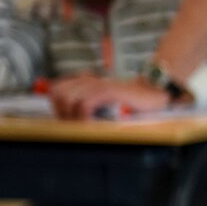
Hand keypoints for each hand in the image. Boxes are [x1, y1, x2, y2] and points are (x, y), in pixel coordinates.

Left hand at [47, 74, 169, 119]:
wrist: (150, 96)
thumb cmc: (126, 103)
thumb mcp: (100, 102)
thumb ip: (82, 103)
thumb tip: (63, 117)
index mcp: (84, 80)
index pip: (55, 90)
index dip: (57, 107)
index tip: (68, 120)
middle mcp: (89, 80)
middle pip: (59, 94)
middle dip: (63, 113)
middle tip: (76, 125)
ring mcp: (99, 84)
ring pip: (69, 99)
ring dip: (73, 117)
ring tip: (85, 126)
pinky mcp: (108, 91)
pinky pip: (84, 105)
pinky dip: (84, 118)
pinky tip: (92, 125)